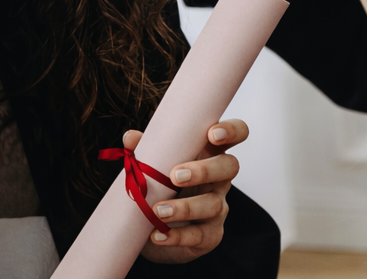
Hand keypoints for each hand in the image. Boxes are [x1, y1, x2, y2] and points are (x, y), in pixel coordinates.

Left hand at [134, 118, 248, 263]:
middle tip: (176, 176)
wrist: (154, 231)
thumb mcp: (155, 166)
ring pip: (213, 204)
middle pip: (230, 167)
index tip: (211, 134)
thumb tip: (130, 137)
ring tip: (158, 210)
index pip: (236, 134)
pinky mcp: (210, 236)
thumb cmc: (162, 188)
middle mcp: (219, 179)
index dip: (231, 131)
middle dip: (205, 170)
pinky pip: (199, 236)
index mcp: (210, 154)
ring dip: (185, 207)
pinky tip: (158, 235)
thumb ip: (147, 149)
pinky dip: (177, 236)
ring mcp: (218, 207)